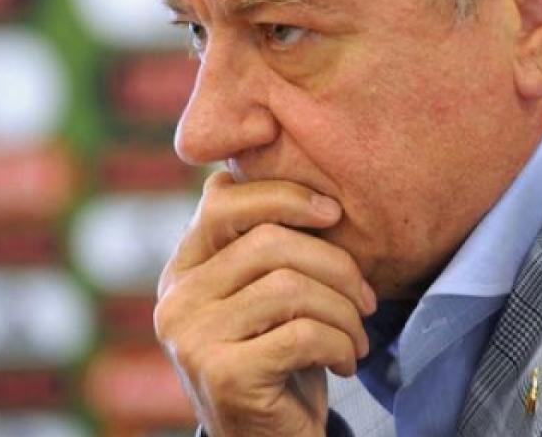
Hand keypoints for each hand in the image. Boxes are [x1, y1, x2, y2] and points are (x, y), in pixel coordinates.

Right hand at [155, 172, 376, 436]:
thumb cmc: (278, 360)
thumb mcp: (266, 297)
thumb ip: (263, 244)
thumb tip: (282, 165)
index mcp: (183, 270)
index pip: (223, 203)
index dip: (284, 196)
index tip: (333, 213)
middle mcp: (175, 299)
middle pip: (270, 242)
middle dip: (335, 264)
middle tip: (366, 296)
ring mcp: (192, 338)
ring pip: (291, 287)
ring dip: (344, 311)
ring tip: (357, 335)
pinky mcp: (222, 375)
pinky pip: (303, 333)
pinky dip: (340, 344)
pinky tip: (345, 361)